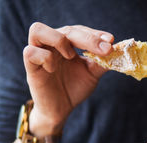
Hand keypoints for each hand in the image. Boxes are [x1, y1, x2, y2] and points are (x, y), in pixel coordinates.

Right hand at [23, 22, 113, 137]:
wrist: (61, 109)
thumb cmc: (74, 88)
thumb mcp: (91, 74)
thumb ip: (101, 62)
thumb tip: (116, 51)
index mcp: (67, 43)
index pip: (79, 30)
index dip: (95, 34)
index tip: (110, 41)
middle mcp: (52, 45)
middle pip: (65, 29)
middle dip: (88, 38)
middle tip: (105, 50)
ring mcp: (40, 54)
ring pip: (38, 30)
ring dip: (59, 40)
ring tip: (71, 56)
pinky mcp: (31, 67)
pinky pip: (30, 52)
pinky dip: (44, 57)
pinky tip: (53, 69)